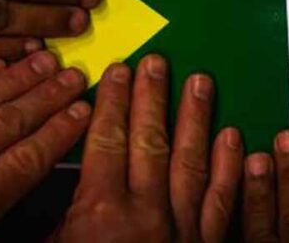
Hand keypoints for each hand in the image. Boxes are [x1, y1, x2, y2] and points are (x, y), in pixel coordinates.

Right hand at [54, 56, 243, 241]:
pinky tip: (232, 136)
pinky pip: (221, 199)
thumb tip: (56, 176)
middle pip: (150, 141)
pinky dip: (228, 166)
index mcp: (101, 211)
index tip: (118, 72)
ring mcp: (182, 228)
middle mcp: (146, 212)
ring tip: (200, 82)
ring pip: (190, 161)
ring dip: (196, 117)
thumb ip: (61, 212)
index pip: (107, 142)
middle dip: (153, 97)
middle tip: (157, 62)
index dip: (113, 103)